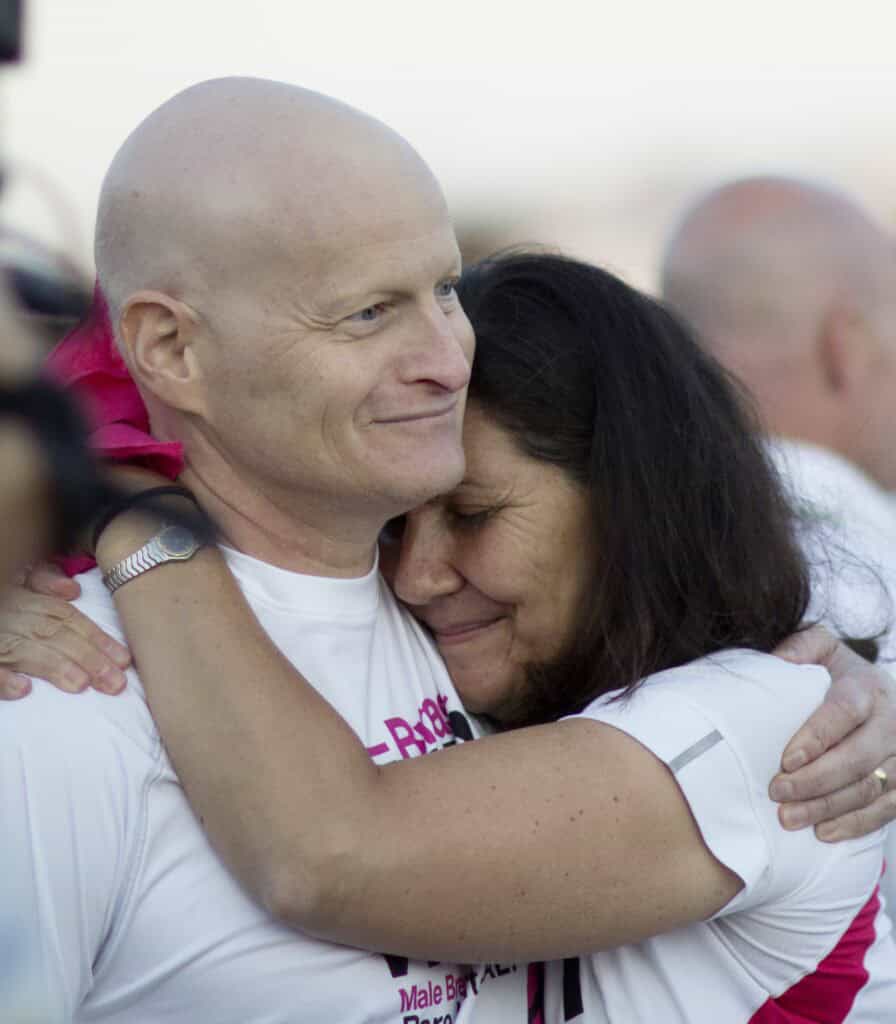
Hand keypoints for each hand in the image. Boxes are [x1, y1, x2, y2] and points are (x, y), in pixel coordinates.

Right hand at [0, 562, 130, 698]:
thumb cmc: (0, 590)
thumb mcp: (16, 576)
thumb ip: (40, 578)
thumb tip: (71, 591)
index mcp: (25, 599)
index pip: (68, 618)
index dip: (97, 638)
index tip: (125, 660)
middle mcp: (12, 616)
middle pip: (55, 637)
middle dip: (88, 659)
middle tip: (115, 683)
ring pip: (27, 652)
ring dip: (54, 668)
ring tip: (81, 685)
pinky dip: (2, 680)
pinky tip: (22, 691)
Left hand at [770, 625, 895, 839]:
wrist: (884, 694)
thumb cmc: (842, 674)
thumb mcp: (825, 649)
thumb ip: (802, 647)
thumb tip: (777, 661)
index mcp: (868, 688)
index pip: (844, 713)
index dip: (816, 737)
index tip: (786, 759)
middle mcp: (892, 723)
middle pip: (856, 758)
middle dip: (814, 780)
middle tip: (777, 791)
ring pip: (868, 788)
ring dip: (827, 807)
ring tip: (789, 817)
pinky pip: (884, 810)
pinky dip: (854, 825)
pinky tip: (823, 832)